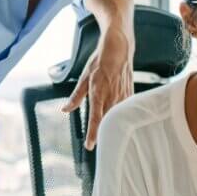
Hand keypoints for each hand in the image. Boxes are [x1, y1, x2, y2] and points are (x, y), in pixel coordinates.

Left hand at [61, 28, 133, 149]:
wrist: (119, 49)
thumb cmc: (100, 62)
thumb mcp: (84, 77)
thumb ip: (76, 96)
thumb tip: (66, 109)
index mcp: (98, 93)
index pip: (95, 118)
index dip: (92, 133)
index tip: (90, 146)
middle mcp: (112, 96)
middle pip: (108, 121)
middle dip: (103, 134)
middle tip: (98, 146)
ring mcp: (123, 96)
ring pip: (118, 117)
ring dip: (113, 128)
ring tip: (109, 139)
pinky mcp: (130, 94)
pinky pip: (126, 110)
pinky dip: (122, 118)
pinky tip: (121, 124)